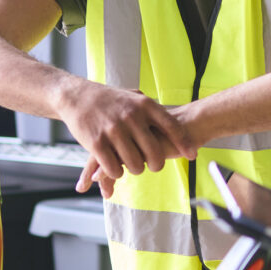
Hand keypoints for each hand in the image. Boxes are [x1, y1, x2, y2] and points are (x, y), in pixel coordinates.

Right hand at [59, 82, 196, 192]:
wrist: (77, 96)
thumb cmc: (110, 99)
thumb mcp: (135, 97)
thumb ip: (152, 109)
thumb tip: (177, 119)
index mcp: (144, 105)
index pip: (172, 127)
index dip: (184, 143)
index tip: (193, 155)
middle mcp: (132, 117)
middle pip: (155, 153)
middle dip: (157, 164)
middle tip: (154, 166)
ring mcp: (114, 130)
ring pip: (135, 165)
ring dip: (135, 169)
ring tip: (133, 166)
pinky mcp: (97, 143)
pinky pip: (114, 169)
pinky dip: (117, 173)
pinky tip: (115, 168)